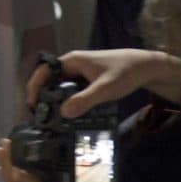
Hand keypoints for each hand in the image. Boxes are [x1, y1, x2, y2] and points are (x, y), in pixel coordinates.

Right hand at [30, 47, 180, 114]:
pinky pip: (71, 91)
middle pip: (49, 81)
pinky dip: (68, 102)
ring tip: (53, 120)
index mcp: (71, 61)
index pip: (43, 72)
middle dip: (42, 99)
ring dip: (55, 102)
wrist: (148, 67)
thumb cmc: (126, 72)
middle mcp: (72, 65)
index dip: (33, 88)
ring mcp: (80, 72)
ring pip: (60, 87)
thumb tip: (63, 113)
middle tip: (42, 119)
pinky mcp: (88, 80)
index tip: (32, 107)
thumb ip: (85, 100)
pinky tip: (71, 115)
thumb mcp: (105, 89)